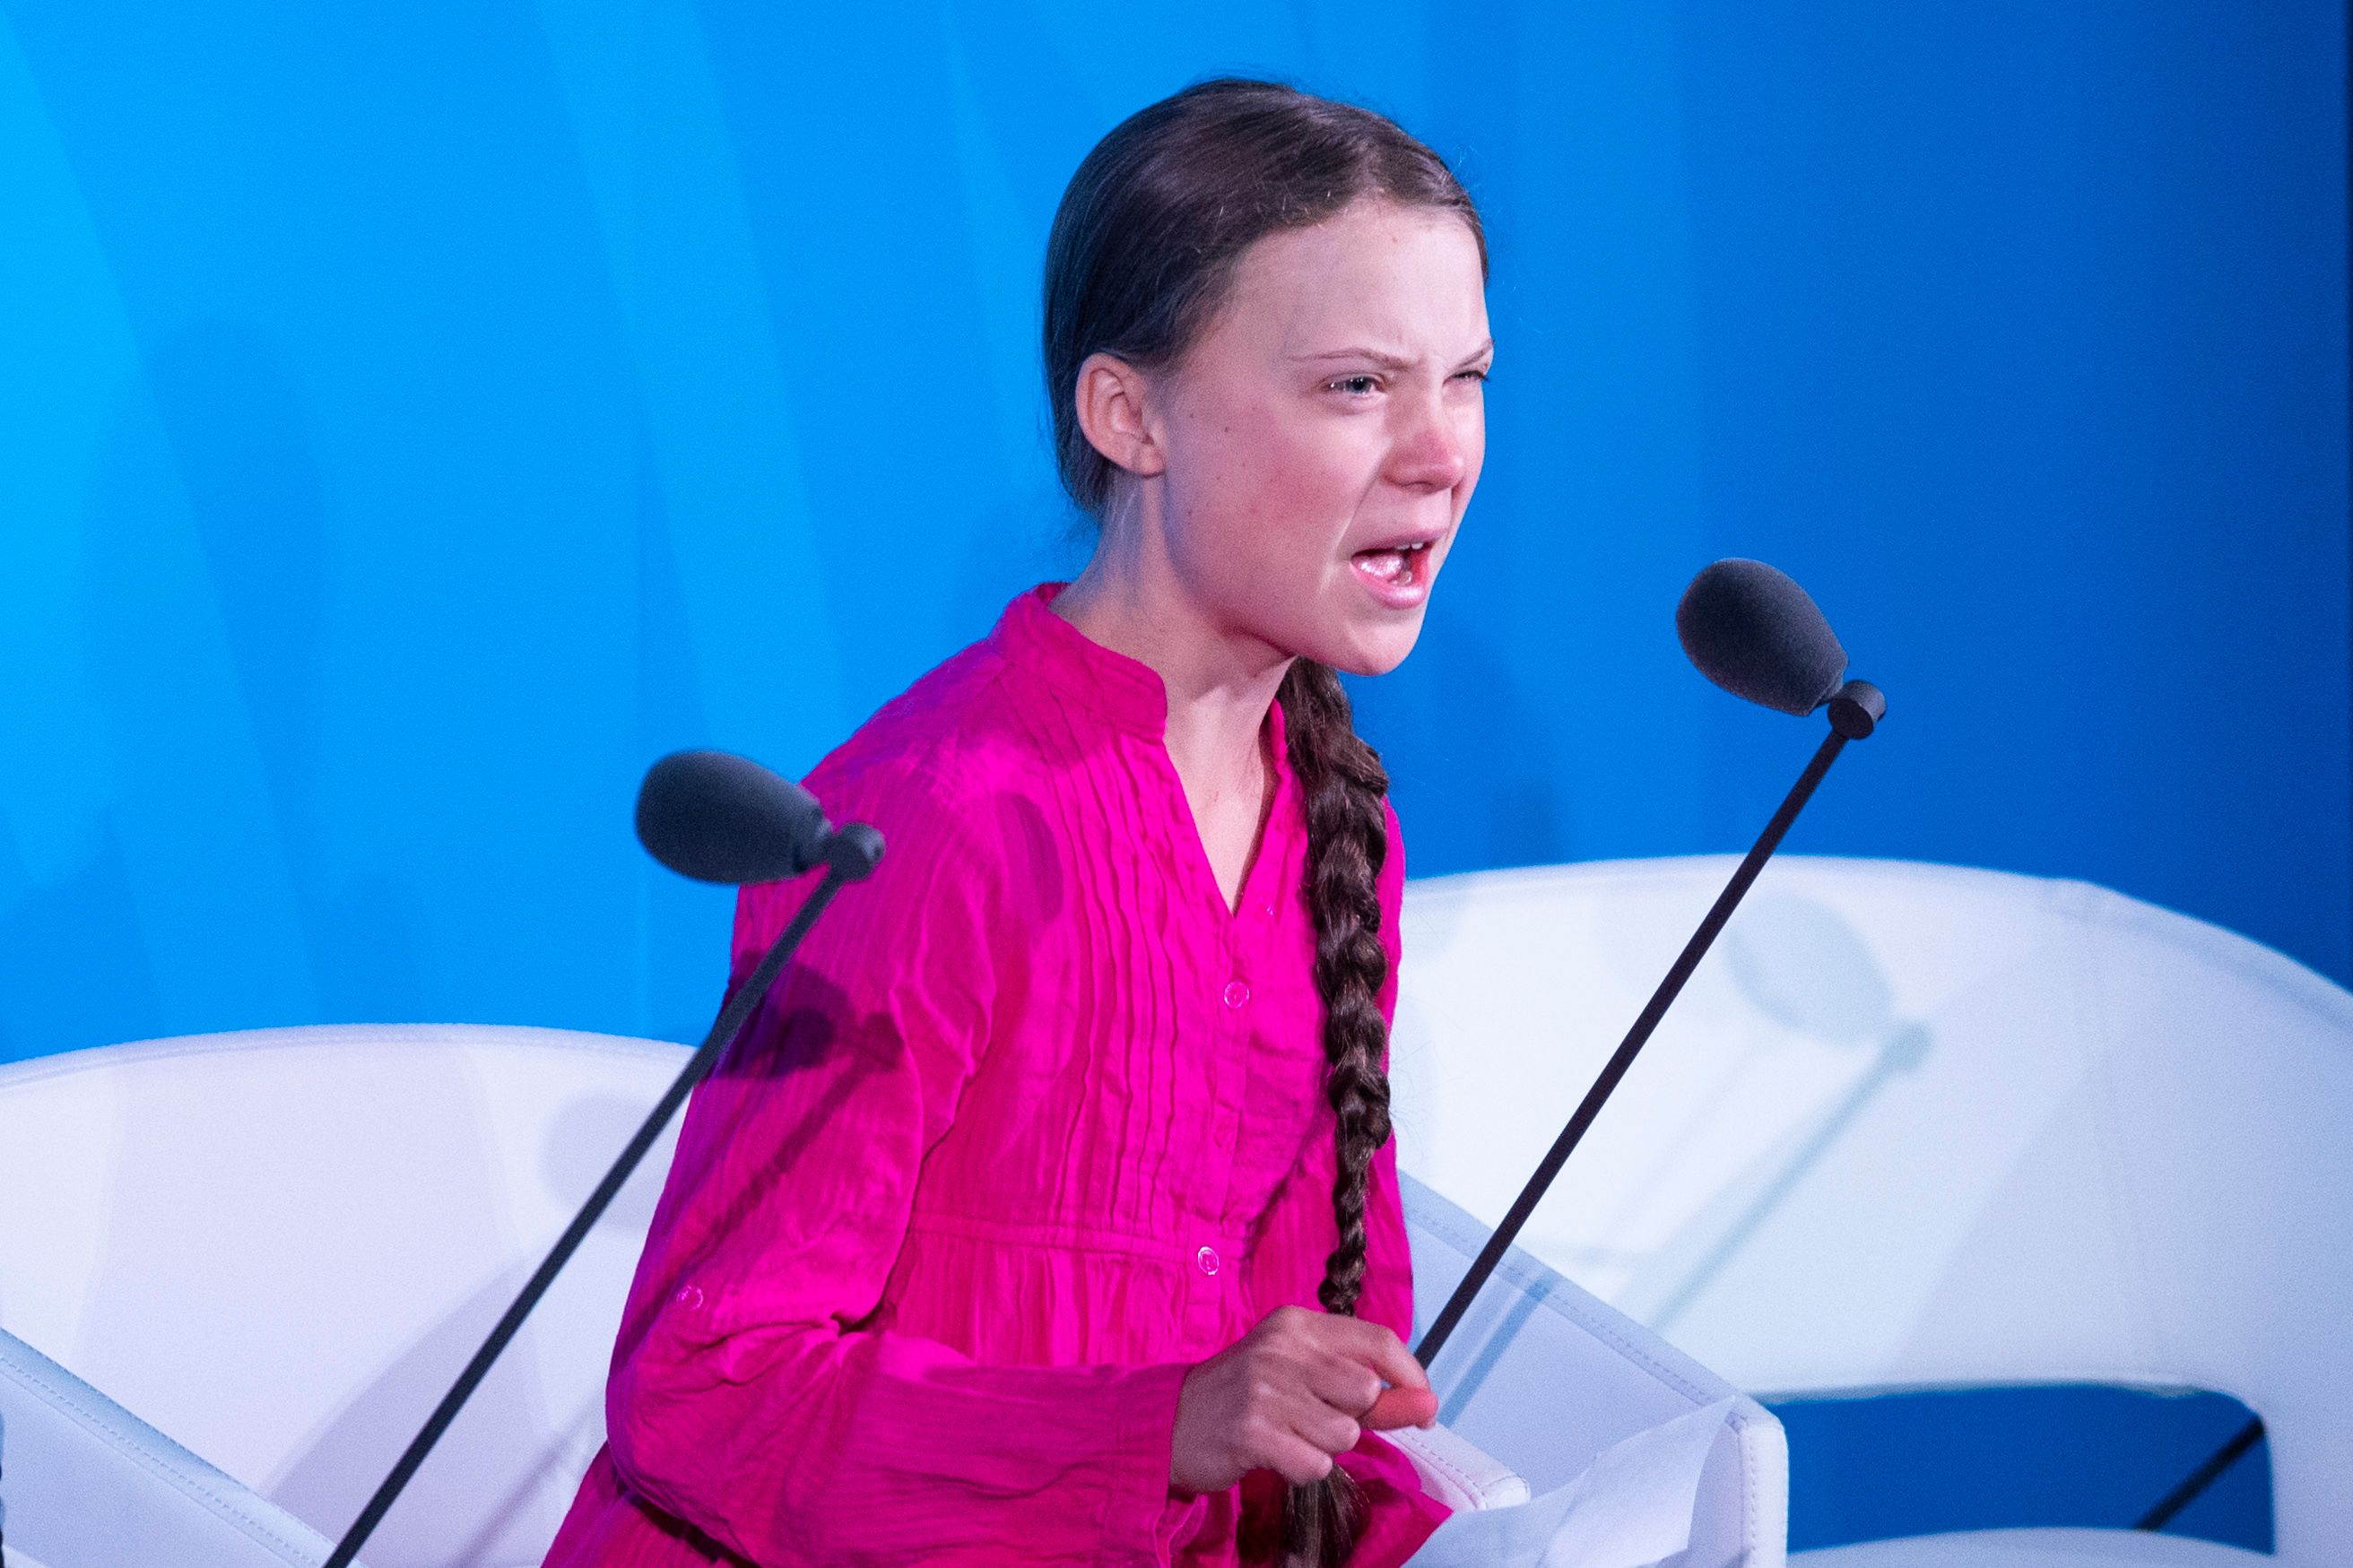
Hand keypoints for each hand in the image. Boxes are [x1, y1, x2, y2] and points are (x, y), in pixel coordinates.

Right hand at [1170, 1305, 1437, 1492]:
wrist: (1172, 1422)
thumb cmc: (1248, 1398)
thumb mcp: (1305, 1378)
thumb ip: (1371, 1394)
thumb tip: (1430, 1404)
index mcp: (1298, 1324)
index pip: (1379, 1340)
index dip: (1410, 1376)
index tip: (1423, 1406)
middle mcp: (1281, 1348)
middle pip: (1365, 1392)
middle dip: (1352, 1419)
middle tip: (1314, 1419)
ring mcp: (1264, 1388)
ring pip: (1344, 1434)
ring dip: (1324, 1447)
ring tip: (1288, 1435)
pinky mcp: (1251, 1430)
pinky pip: (1315, 1465)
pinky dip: (1302, 1469)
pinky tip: (1274, 1455)